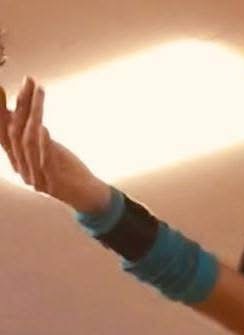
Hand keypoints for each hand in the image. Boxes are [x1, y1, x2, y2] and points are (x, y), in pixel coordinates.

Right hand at [0, 79, 110, 210]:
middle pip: (14, 132)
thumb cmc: (65, 169)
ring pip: (28, 142)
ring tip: (39, 92)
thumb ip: (30, 132)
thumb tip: (14, 108)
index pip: (2, 133)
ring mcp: (37, 178)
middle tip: (27, 81)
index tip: (1, 88)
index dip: (0, 111)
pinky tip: (43, 126)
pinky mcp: (54, 184)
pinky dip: (43, 143)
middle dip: (20, 104)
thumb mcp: (45, 147)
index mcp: (18, 161)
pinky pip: (44, 161)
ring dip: (33, 113)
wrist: (88, 197)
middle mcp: (23, 170)